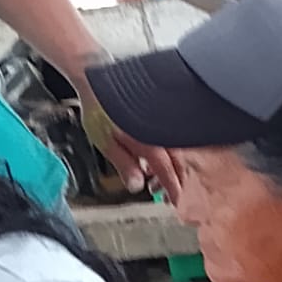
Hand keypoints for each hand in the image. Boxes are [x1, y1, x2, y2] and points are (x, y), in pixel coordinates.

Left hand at [77, 87, 180, 202]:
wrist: (103, 78)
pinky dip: (166, 155)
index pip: (170, 174)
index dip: (174, 190)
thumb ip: (125, 165)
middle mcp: (164, 135)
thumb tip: (137, 187)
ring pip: (177, 154)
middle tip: (167, 198)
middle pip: (179, 166)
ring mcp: (165, 126)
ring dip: (170, 171)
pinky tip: (152, 161)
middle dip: (175, 184)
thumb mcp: (107, 143)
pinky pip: (172, 141)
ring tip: (154, 182)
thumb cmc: (102, 109)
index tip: (176, 203)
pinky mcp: (163, 119)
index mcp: (152, 144)